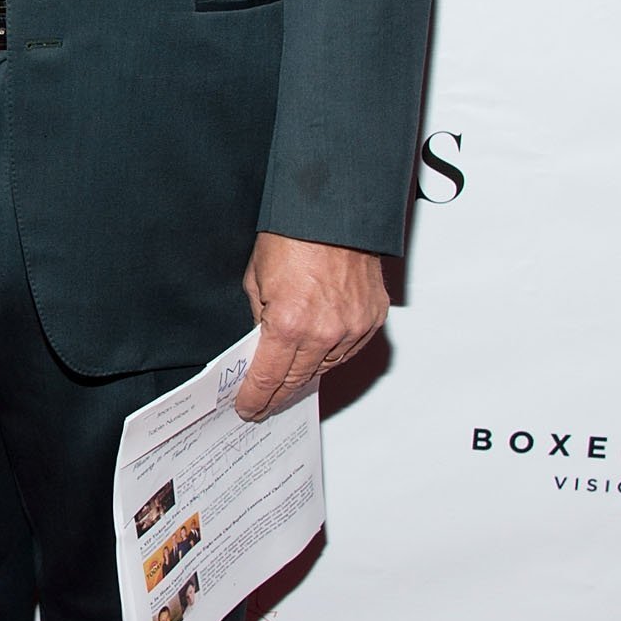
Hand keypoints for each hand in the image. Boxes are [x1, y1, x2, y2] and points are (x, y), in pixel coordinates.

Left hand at [235, 232, 387, 419]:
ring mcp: (351, 327)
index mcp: (288, 324)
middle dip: (278, 394)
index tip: (249, 408)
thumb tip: (263, 344)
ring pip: (325, 367)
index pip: (268, 378)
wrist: (333, 212)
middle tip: (265, 403)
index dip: (255, 397)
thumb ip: (260, 318)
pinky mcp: (371, 319)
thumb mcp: (257, 281)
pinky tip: (319, 351)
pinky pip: (349, 349)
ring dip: (307, 371)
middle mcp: (323, 332)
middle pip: (297, 379)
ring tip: (290, 376)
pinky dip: (333, 352)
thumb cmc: (293, 236)